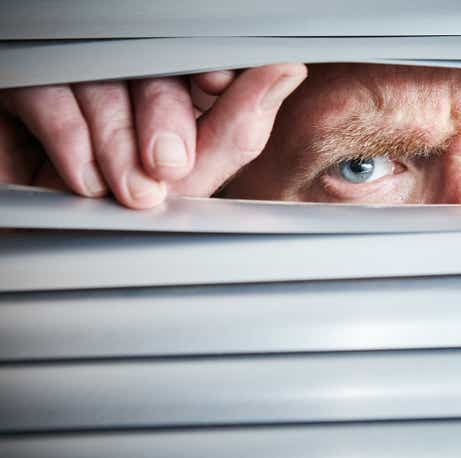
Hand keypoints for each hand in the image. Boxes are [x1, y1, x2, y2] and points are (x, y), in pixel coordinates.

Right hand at [0, 63, 306, 208]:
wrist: (49, 243)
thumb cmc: (121, 216)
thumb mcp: (186, 182)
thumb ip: (234, 133)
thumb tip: (286, 70)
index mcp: (172, 92)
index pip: (198, 64)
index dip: (211, 71)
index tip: (216, 87)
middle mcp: (126, 79)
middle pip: (153, 69)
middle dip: (165, 117)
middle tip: (168, 165)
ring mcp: (76, 77)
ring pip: (104, 79)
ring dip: (118, 140)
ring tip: (128, 190)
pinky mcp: (27, 86)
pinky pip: (50, 94)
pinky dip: (72, 138)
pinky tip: (87, 179)